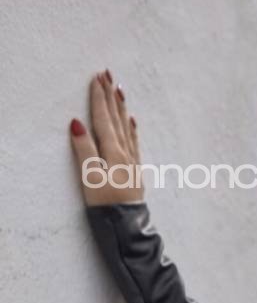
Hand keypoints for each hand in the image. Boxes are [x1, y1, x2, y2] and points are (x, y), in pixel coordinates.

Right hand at [69, 70, 144, 205]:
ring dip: (121, 108)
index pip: (104, 119)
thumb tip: (77, 123)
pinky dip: (131, 128)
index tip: (97, 77)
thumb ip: (84, 150)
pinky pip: (133, 142)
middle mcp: (125, 154)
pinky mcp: (135, 172)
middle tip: (108, 73)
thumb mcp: (90, 178)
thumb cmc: (106, 205)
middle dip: (111, 96)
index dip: (99, 98)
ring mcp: (132, 163)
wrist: (128, 229)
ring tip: (119, 90)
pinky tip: (131, 121)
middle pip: (116, 119)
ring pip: (126, 128)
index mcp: (113, 152)